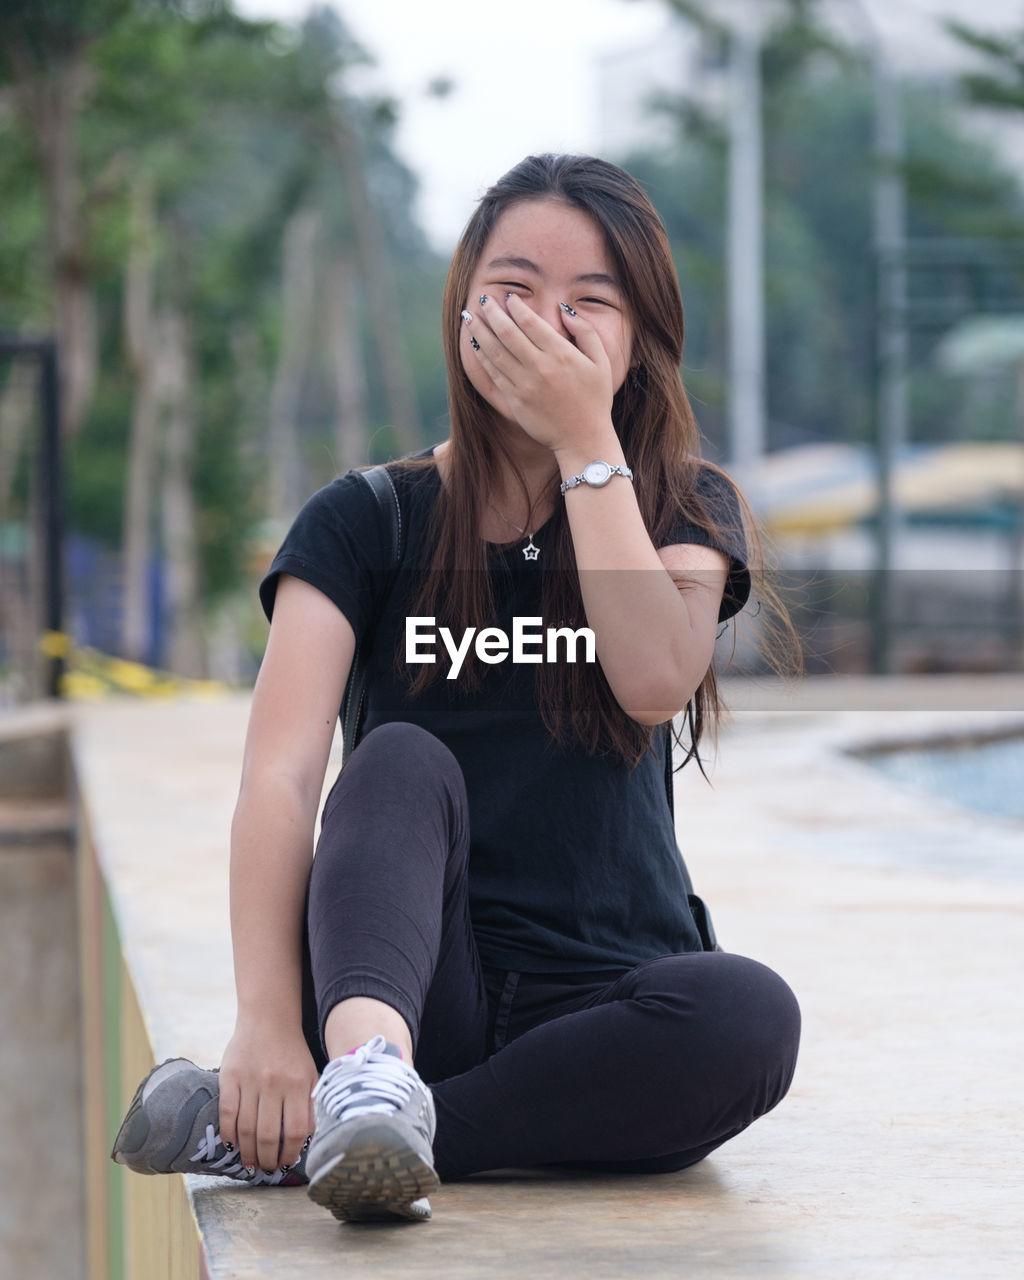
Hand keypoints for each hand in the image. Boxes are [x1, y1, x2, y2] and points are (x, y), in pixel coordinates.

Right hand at [218, 1021, 318, 1174]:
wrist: (268, 1018)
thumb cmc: (292, 1052)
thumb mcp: (310, 1074)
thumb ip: (311, 1105)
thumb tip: (306, 1141)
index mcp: (297, 1084)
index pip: (294, 1131)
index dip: (290, 1153)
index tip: (287, 1163)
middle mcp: (274, 1084)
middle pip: (267, 1135)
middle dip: (267, 1159)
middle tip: (266, 1168)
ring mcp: (250, 1080)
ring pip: (246, 1128)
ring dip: (247, 1152)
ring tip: (250, 1163)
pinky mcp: (229, 1076)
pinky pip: (226, 1112)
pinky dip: (228, 1133)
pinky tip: (233, 1144)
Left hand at [464, 293, 617, 452]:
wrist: (583, 439)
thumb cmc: (595, 399)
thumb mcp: (601, 362)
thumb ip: (585, 332)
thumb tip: (563, 309)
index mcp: (561, 354)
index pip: (529, 322)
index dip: (515, 306)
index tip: (509, 297)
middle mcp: (540, 366)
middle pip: (507, 332)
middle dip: (492, 312)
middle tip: (484, 299)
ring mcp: (525, 385)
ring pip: (495, 351)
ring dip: (480, 332)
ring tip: (469, 317)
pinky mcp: (515, 400)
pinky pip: (494, 373)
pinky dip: (482, 357)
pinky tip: (476, 344)